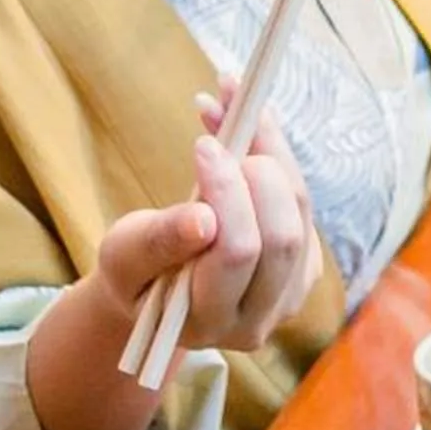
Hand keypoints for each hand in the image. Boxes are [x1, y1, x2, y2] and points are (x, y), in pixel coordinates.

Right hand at [91, 82, 320, 361]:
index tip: (204, 145)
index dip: (226, 194)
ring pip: (300, 212)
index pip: (235, 253)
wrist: (158, 291)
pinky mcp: (306, 264)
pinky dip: (279, 157)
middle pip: (280, 236)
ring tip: (234, 107)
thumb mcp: (124, 257)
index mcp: (210, 322)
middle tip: (221, 131)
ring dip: (271, 151)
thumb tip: (203, 219)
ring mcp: (291, 293)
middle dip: (255, 173)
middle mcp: (261, 317)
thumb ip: (157, 243)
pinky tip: (249, 129)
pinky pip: (304, 202)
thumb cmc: (134, 272)